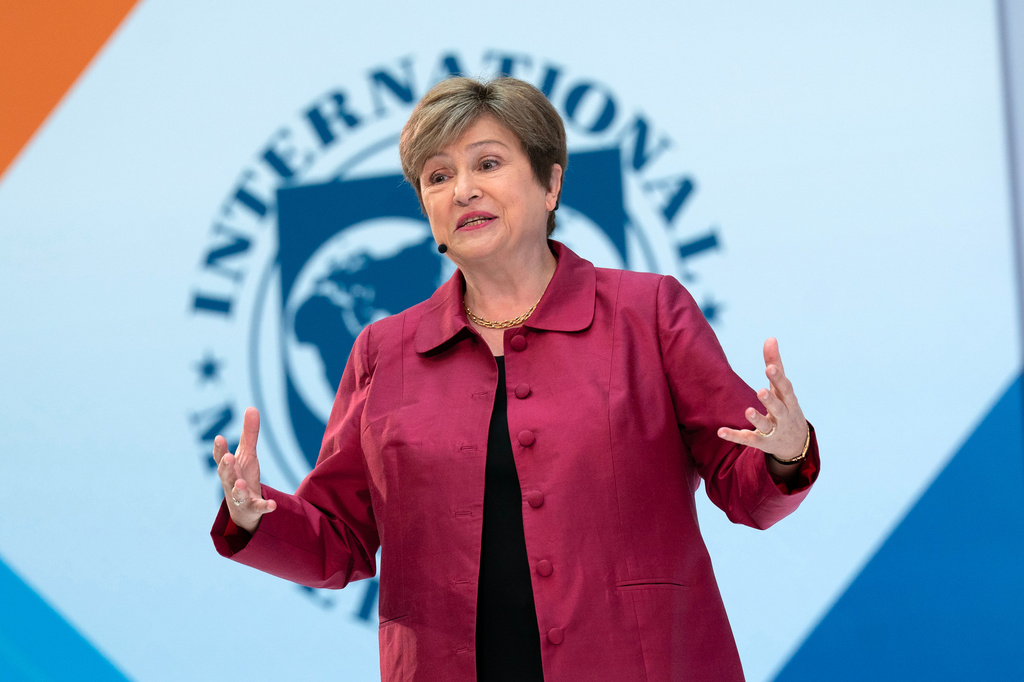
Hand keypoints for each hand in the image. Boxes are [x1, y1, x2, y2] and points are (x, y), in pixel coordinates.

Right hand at [212, 406, 276, 532]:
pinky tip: (273, 504)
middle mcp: (231, 482)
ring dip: (239, 488)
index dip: (219, 449)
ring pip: (237, 492)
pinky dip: (264, 506)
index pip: (220, 457)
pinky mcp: (252, 508)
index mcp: (228, 468)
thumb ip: (249, 433)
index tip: (219, 438)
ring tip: (241, 483)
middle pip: (226, 475)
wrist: (243, 509)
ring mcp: (240, 496)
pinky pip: (258, 507)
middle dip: (226, 467)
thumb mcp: (247, 454)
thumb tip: (252, 407)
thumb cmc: (242, 476)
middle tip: (228, 457)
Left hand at [717, 337, 807, 462]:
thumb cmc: (787, 407)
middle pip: (778, 408)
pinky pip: (748, 439)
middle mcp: (784, 417)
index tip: (769, 367)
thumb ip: (775, 364)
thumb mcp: (783, 389)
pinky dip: (734, 436)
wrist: (796, 444)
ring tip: (748, 410)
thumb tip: (770, 338)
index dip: (778, 378)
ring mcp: (773, 431)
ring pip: (765, 426)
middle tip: (761, 391)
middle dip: (771, 400)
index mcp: (789, 401)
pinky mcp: (761, 443)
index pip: (786, 389)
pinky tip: (720, 431)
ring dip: (756, 419)